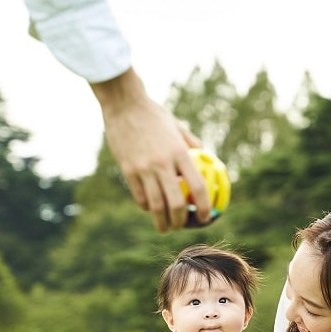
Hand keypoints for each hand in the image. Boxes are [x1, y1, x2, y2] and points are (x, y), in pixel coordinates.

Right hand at [92, 68, 211, 232]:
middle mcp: (163, 163)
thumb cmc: (153, 114)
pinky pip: (139, 196)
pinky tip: (151, 209)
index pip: (198, 187)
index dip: (205, 207)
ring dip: (162, 222)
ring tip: (165, 227)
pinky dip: (147, 207)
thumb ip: (191, 144)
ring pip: (155, 206)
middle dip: (181, 222)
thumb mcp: (178, 126)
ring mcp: (143, 168)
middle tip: (183, 226)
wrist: (123, 104)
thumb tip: (205, 159)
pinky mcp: (127, 170)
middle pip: (175, 204)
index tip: (207, 218)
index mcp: (180, 152)